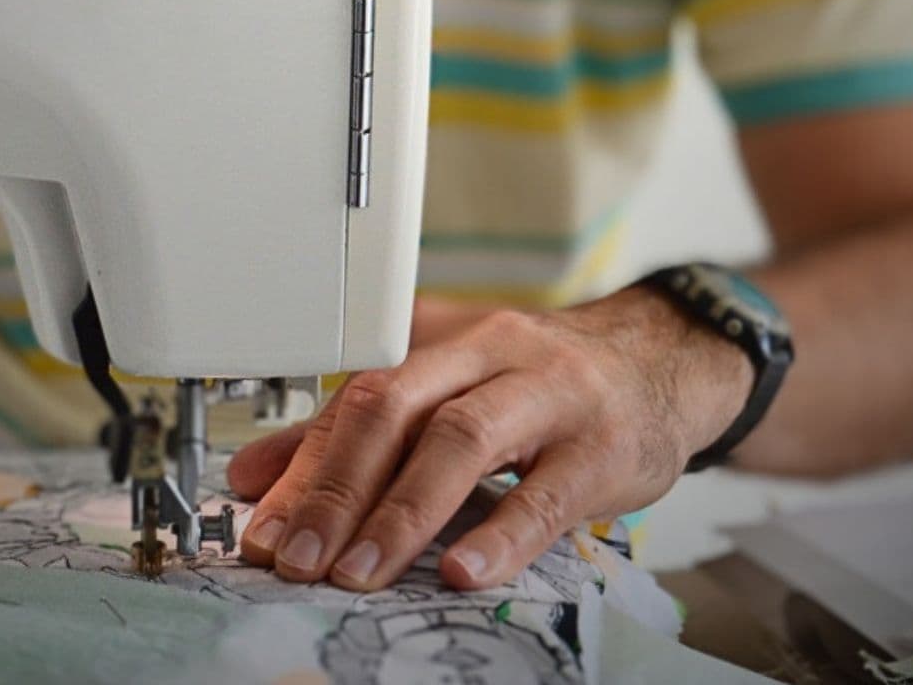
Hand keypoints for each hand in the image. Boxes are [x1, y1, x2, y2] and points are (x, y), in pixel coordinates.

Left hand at [227, 288, 752, 591]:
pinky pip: (546, 491)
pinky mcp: (601, 445)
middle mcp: (487, 351)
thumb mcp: (446, 386)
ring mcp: (548, 393)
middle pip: (396, 406)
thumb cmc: (536, 382)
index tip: (265, 530)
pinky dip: (501, 535)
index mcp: (438, 338)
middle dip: (338, 488)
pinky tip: (463, 573)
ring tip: (359, 572)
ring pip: (462, 439)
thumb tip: (256, 476)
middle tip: (298, 559)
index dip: (303, 467)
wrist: (655, 362)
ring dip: (402, 512)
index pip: (355, 398)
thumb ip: (352, 431)